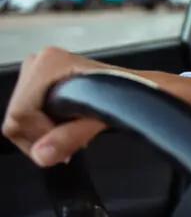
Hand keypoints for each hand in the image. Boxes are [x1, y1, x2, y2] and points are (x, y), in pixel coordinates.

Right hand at [1, 47, 190, 166]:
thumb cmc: (133, 96)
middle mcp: (39, 62)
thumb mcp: (101, 119)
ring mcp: (39, 71)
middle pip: (16, 118)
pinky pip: (29, 115)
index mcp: (49, 64)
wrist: (148, 89)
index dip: (39, 137)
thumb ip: (71, 135)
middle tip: (73, 142)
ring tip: (75, 134)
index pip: (19, 115)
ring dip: (46, 133)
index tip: (63, 147)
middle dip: (42, 137)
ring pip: (21, 120)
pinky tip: (69, 127)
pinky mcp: (43, 83)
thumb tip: (42, 153)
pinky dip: (47, 127)